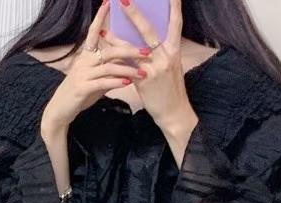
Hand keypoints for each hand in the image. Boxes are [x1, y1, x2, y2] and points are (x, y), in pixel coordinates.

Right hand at [43, 0, 151, 129]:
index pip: (93, 32)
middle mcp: (84, 61)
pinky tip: (128, 83)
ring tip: (142, 72)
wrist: (61, 110)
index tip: (109, 2)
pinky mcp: (82, 88)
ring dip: (127, 69)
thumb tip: (125, 66)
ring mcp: (82, 74)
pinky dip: (116, 82)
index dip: (100, 17)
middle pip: (109, 50)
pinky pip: (102, 82)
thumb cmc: (80, 94)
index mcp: (86, 56)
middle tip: (146, 51)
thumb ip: (109, 71)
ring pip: (108, 67)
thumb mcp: (96, 80)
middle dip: (129, 50)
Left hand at [101, 0, 191, 130]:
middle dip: (135, 14)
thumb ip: (161, 52)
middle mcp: (166, 56)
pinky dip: (116, 58)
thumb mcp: (171, 67)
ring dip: (116, 37)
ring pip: (133, 48)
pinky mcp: (144, 81)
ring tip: (104, 27)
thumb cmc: (171, 90)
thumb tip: (146, 40)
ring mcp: (154, 68)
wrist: (174, 114)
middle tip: (123, 0)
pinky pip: (126, 66)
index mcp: (174, 51)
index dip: (174, 8)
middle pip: (148, 30)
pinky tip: (106, 53)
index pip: (176, 24)